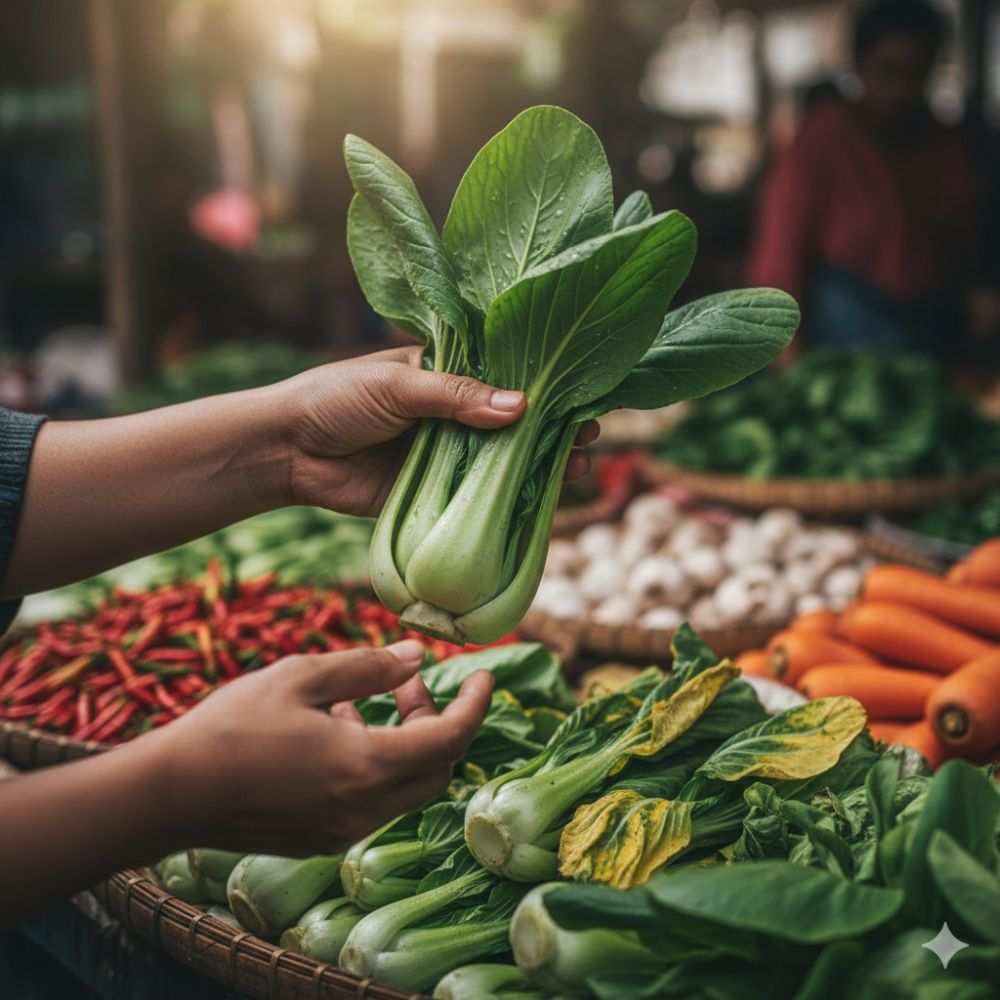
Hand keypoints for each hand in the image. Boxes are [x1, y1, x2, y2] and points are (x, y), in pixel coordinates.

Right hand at [149, 640, 492, 854]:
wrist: (169, 795)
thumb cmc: (232, 727)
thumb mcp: (302, 678)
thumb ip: (368, 666)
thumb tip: (417, 657)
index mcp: (368, 766)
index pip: (452, 738)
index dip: (475, 703)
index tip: (483, 674)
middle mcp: (365, 809)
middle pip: (436, 765)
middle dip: (434, 718)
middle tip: (402, 682)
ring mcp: (342, 831)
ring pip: (404, 784)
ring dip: (400, 739)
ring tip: (353, 699)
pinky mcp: (321, 839)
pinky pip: (371, 799)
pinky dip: (372, 762)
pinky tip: (330, 730)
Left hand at [279, 346, 598, 514]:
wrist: (287, 452)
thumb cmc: (336, 400)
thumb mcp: (397, 386)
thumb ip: (455, 396)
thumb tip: (521, 408)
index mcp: (446, 373)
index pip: (506, 373)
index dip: (545, 381)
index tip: (582, 388)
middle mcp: (454, 413)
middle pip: (515, 421)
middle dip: (553, 426)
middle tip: (591, 431)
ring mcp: (448, 455)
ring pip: (504, 461)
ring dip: (541, 465)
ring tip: (579, 466)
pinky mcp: (436, 495)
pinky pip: (480, 500)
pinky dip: (510, 502)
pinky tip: (544, 502)